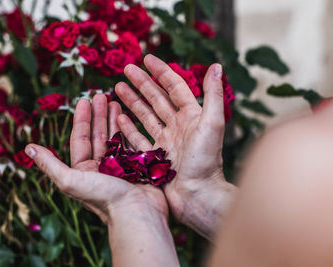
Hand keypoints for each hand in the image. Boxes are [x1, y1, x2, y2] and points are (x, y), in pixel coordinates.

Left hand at [25, 94, 166, 222]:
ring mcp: (121, 166)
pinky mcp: (138, 166)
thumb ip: (50, 164)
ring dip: (114, 119)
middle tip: (101, 95)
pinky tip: (128, 117)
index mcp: (84, 171)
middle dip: (98, 115)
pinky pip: (131, 143)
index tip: (84, 100)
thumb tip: (28, 147)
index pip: (80, 139)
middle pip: (98, 135)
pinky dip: (129, 130)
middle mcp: (101, 168)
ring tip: (115, 101)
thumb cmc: (104, 198)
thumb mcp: (71, 180)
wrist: (137, 213)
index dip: (81, 119)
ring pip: (115, 137)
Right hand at [115, 55, 235, 238]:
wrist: (198, 195)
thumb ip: (213, 95)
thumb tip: (216, 66)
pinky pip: (138, 138)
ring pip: (145, 116)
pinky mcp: (155, 157)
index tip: (146, 59)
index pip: (174, 87)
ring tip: (117, 88)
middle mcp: (178, 126)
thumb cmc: (206, 161)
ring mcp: (166, 142)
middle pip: (157, 99)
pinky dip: (128, 127)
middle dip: (142, 83)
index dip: (161, 72)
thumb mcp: (212, 124)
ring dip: (132, 102)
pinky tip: (118, 117)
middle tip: (126, 69)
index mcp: (192, 116)